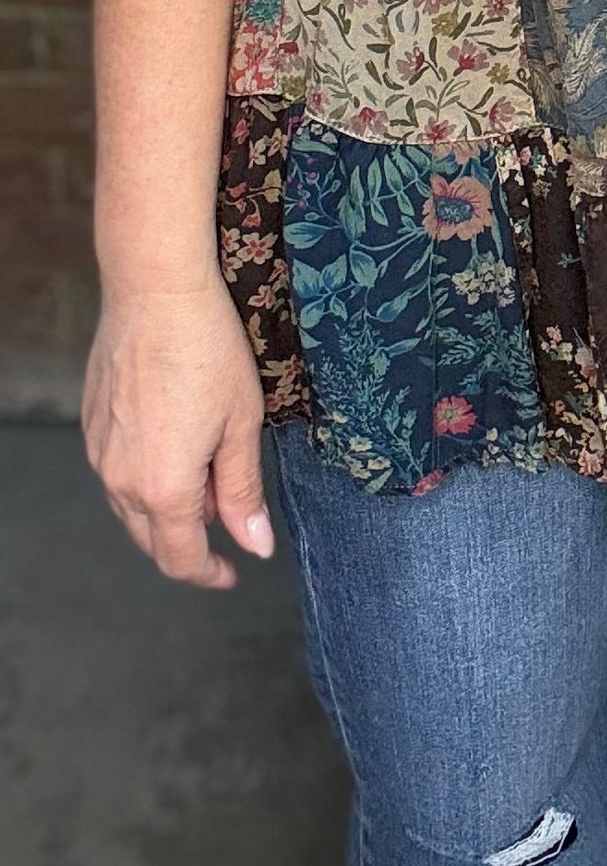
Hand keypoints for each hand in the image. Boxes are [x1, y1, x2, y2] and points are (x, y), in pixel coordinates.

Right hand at [82, 278, 274, 588]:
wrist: (155, 292)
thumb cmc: (207, 350)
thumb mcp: (243, 423)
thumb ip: (244, 491)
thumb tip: (255, 545)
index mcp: (163, 490)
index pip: (181, 559)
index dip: (209, 574)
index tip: (232, 571)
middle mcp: (121, 480)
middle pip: (152, 539)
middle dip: (191, 537)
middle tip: (230, 505)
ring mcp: (99, 453)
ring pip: (131, 506)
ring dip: (168, 504)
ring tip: (207, 460)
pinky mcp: (92, 425)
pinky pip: (117, 470)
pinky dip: (146, 473)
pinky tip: (175, 437)